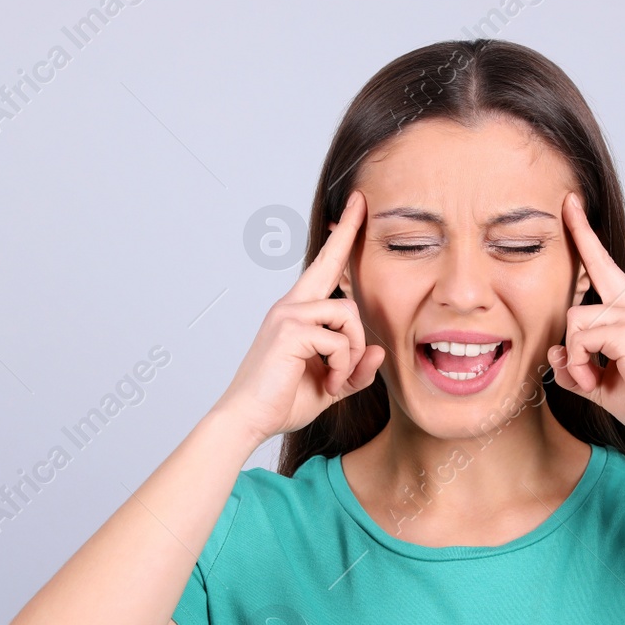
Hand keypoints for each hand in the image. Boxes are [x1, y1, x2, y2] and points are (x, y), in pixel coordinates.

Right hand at [211, 190, 385, 442]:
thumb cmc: (282, 401)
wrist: (247, 420)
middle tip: (355, 257)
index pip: (324, 265)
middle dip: (349, 248)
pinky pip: (339, 341)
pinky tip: (330, 383)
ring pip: (348, 314)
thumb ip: (355, 369)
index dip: (343, 234)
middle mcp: (290, 305)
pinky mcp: (290, 330)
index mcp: (298, 311)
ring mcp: (288, 314)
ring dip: (352, 352)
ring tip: (338, 378)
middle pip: (332, 267)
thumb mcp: (331, 385)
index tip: (357, 204)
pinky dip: (343, 367)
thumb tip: (378, 350)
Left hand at [547, 193, 624, 446]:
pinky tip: (596, 379)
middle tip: (585, 333)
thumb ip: (576, 366)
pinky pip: (581, 338)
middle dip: (576, 305)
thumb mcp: (602, 384)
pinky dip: (580, 364)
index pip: (603, 267)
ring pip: (574, 321)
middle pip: (582, 295)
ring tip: (595, 380)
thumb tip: (554, 352)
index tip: (569, 205)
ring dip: (575, 358)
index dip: (584, 236)